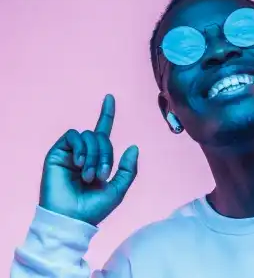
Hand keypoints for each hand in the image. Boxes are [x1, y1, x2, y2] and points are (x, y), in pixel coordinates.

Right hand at [39, 95, 138, 225]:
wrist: (72, 218)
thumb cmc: (94, 208)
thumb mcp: (118, 189)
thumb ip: (128, 169)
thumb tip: (134, 146)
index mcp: (98, 159)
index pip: (104, 132)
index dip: (107, 114)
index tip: (110, 97)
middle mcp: (84, 153)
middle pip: (101, 136)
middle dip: (106, 154)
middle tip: (100, 176)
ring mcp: (70, 152)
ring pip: (89, 135)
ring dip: (94, 155)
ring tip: (88, 176)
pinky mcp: (57, 153)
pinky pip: (73, 136)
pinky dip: (81, 148)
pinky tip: (79, 164)